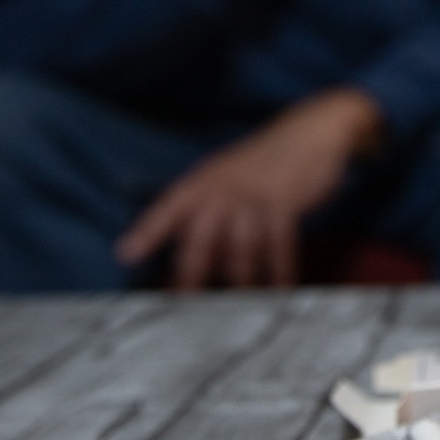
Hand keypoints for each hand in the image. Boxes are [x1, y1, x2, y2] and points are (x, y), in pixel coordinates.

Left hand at [115, 88, 382, 289]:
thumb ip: (211, 212)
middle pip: (201, 236)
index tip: (127, 255)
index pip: (170, 206)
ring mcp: (255, 195)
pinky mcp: (285, 202)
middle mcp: (224, 187)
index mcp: (205, 180)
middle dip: (191, 273)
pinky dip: (280, 271)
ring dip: (239, 280)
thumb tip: (195, 260)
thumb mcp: (230, 177)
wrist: (311, 131)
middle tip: (186, 305)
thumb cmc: (265, 163)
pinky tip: (281, 289)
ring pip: (239, 247)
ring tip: (238, 308)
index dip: (148, 230)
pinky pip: (279, 244)